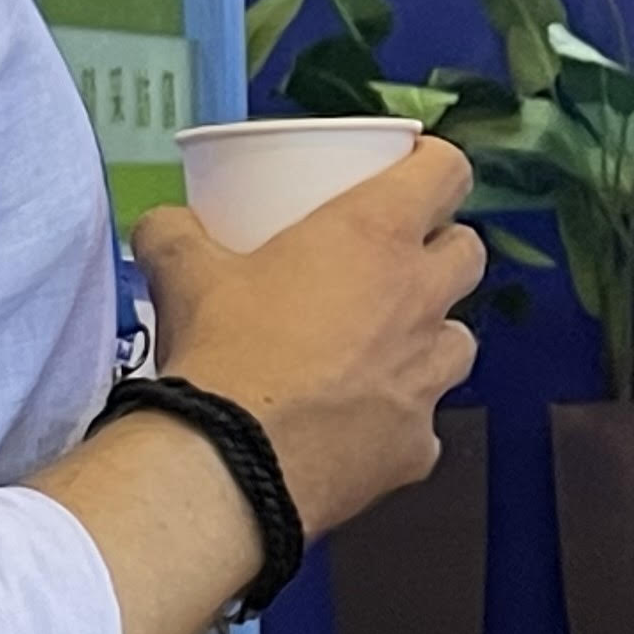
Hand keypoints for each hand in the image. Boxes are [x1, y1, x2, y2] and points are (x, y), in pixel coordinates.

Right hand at [135, 139, 482, 536]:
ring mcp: (427, 376)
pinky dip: (399, 421)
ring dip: (430, 338)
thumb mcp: (184, 273)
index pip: (446, 171)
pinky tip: (359, 427)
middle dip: (440, 252)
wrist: (225, 467)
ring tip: (383, 348)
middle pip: (468, 254)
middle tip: (394, 263)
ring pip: (459, 341)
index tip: (413, 172)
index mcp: (376, 235)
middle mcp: (419, 298)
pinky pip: (425, 424)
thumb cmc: (220, 356)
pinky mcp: (418, 445)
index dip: (435, 165)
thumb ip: (176, 233)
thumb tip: (165, 224)